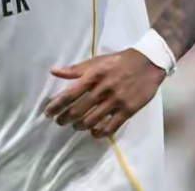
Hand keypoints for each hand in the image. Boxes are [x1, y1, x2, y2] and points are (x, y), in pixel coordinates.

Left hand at [44, 49, 165, 138]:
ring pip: (92, 120)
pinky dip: (99, 133)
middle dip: (65, 118)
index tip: (48, 113)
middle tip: (60, 122)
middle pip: (79, 110)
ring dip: (80, 126)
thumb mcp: (96, 62)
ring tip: (76, 126)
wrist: (147, 64)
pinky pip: (111, 127)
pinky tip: (93, 133)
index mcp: (93, 76)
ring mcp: (116, 101)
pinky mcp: (128, 110)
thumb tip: (54, 72)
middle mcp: (103, 89)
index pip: (70, 94)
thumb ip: (75, 69)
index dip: (57, 105)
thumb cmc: (118, 62)